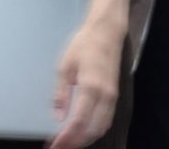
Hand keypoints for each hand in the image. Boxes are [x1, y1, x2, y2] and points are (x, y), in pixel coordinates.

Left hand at [47, 8, 126, 148]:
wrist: (108, 30)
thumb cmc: (84, 45)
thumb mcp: (65, 67)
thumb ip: (61, 94)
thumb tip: (57, 118)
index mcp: (90, 87)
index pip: (78, 122)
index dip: (66, 138)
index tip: (53, 146)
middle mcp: (105, 95)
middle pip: (92, 130)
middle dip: (76, 142)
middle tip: (58, 147)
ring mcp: (112, 95)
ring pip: (102, 126)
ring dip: (86, 138)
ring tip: (69, 142)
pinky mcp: (115, 93)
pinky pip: (107, 119)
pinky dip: (95, 130)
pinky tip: (83, 131)